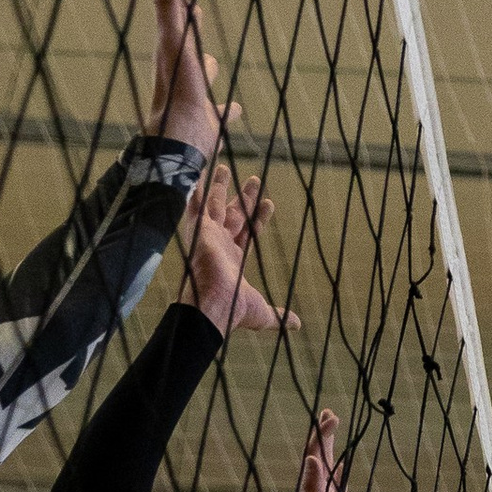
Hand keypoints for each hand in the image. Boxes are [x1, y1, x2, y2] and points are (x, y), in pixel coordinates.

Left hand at [145, 0, 220, 154]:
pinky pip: (219, 113)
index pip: (175, 17)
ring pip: (202, 78)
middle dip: (192, 28)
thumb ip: (168, 6)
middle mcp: (181, 74)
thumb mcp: (174, 40)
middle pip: (187, 45)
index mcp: (171, 53)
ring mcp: (195, 98)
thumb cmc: (178, 88)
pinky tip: (235, 109)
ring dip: (208, 69)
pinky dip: (227, 109)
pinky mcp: (208, 122)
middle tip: (197, 11)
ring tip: (214, 62)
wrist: (181, 138)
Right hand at [179, 167, 292, 339]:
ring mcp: (208, 236)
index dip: (259, 218)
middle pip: (234, 214)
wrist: (214, 307)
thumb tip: (296, 324)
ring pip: (216, 205)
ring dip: (221, 187)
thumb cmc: (233, 311)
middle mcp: (219, 245)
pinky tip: (196, 175)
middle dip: (245, 198)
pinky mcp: (199, 231)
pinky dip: (194, 192)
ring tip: (226, 167)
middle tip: (255, 179)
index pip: (249, 233)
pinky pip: (195, 206)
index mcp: (233, 259)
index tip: (269, 203)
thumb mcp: (262, 313)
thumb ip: (279, 316)